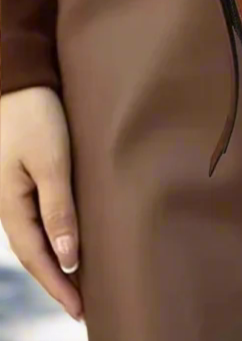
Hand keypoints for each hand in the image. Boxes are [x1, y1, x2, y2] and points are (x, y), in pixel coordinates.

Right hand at [0, 88, 82, 321]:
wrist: (21, 79)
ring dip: (57, 261)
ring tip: (81, 282)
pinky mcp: (26, 177)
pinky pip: (40, 216)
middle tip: (83, 308)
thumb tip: (67, 258)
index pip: (38, 259)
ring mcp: (16, 192)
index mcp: (11, 207)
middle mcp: (10, 205)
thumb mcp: (51, 162)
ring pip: (38, 236)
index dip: (59, 287)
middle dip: (58, 282)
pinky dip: (56, 236)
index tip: (80, 311)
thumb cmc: (37, 116)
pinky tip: (71, 241)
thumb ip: (59, 209)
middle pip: (36, 253)